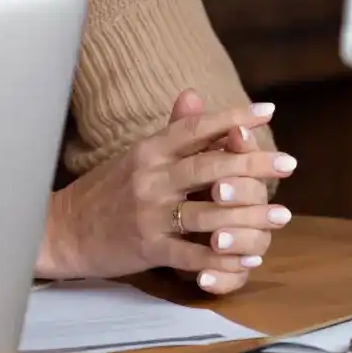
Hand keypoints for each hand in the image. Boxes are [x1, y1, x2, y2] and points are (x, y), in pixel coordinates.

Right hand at [40, 89, 296, 294]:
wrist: (62, 230)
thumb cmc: (108, 189)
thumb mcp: (138, 154)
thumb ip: (172, 129)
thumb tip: (196, 95)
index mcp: (150, 150)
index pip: (196, 128)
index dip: (233, 117)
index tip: (268, 111)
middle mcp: (151, 178)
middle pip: (210, 167)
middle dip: (254, 165)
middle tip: (289, 164)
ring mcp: (149, 214)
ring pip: (208, 212)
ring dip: (249, 215)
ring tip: (282, 215)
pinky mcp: (147, 248)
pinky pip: (192, 253)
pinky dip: (224, 258)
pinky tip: (251, 258)